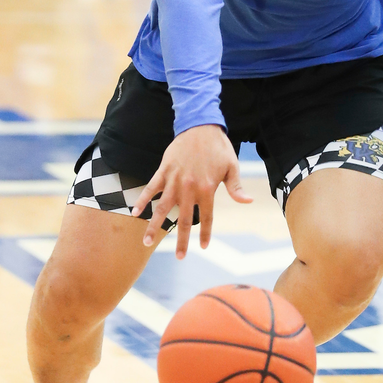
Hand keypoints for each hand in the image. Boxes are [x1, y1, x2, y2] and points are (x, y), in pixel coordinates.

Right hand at [132, 124, 252, 255]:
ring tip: (147, 242)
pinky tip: (135, 212)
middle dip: (182, 240)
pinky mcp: (164, 170)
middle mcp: (189, 187)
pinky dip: (143, 200)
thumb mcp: (232, 166)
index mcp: (208, 188)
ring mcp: (174, 179)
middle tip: (180, 257)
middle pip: (184, 219)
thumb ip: (236, 187)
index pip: (207, 217)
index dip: (206, 233)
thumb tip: (247, 201)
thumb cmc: (219, 147)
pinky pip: (151, 188)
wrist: (200, 124)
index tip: (203, 247)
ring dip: (154, 226)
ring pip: (162, 208)